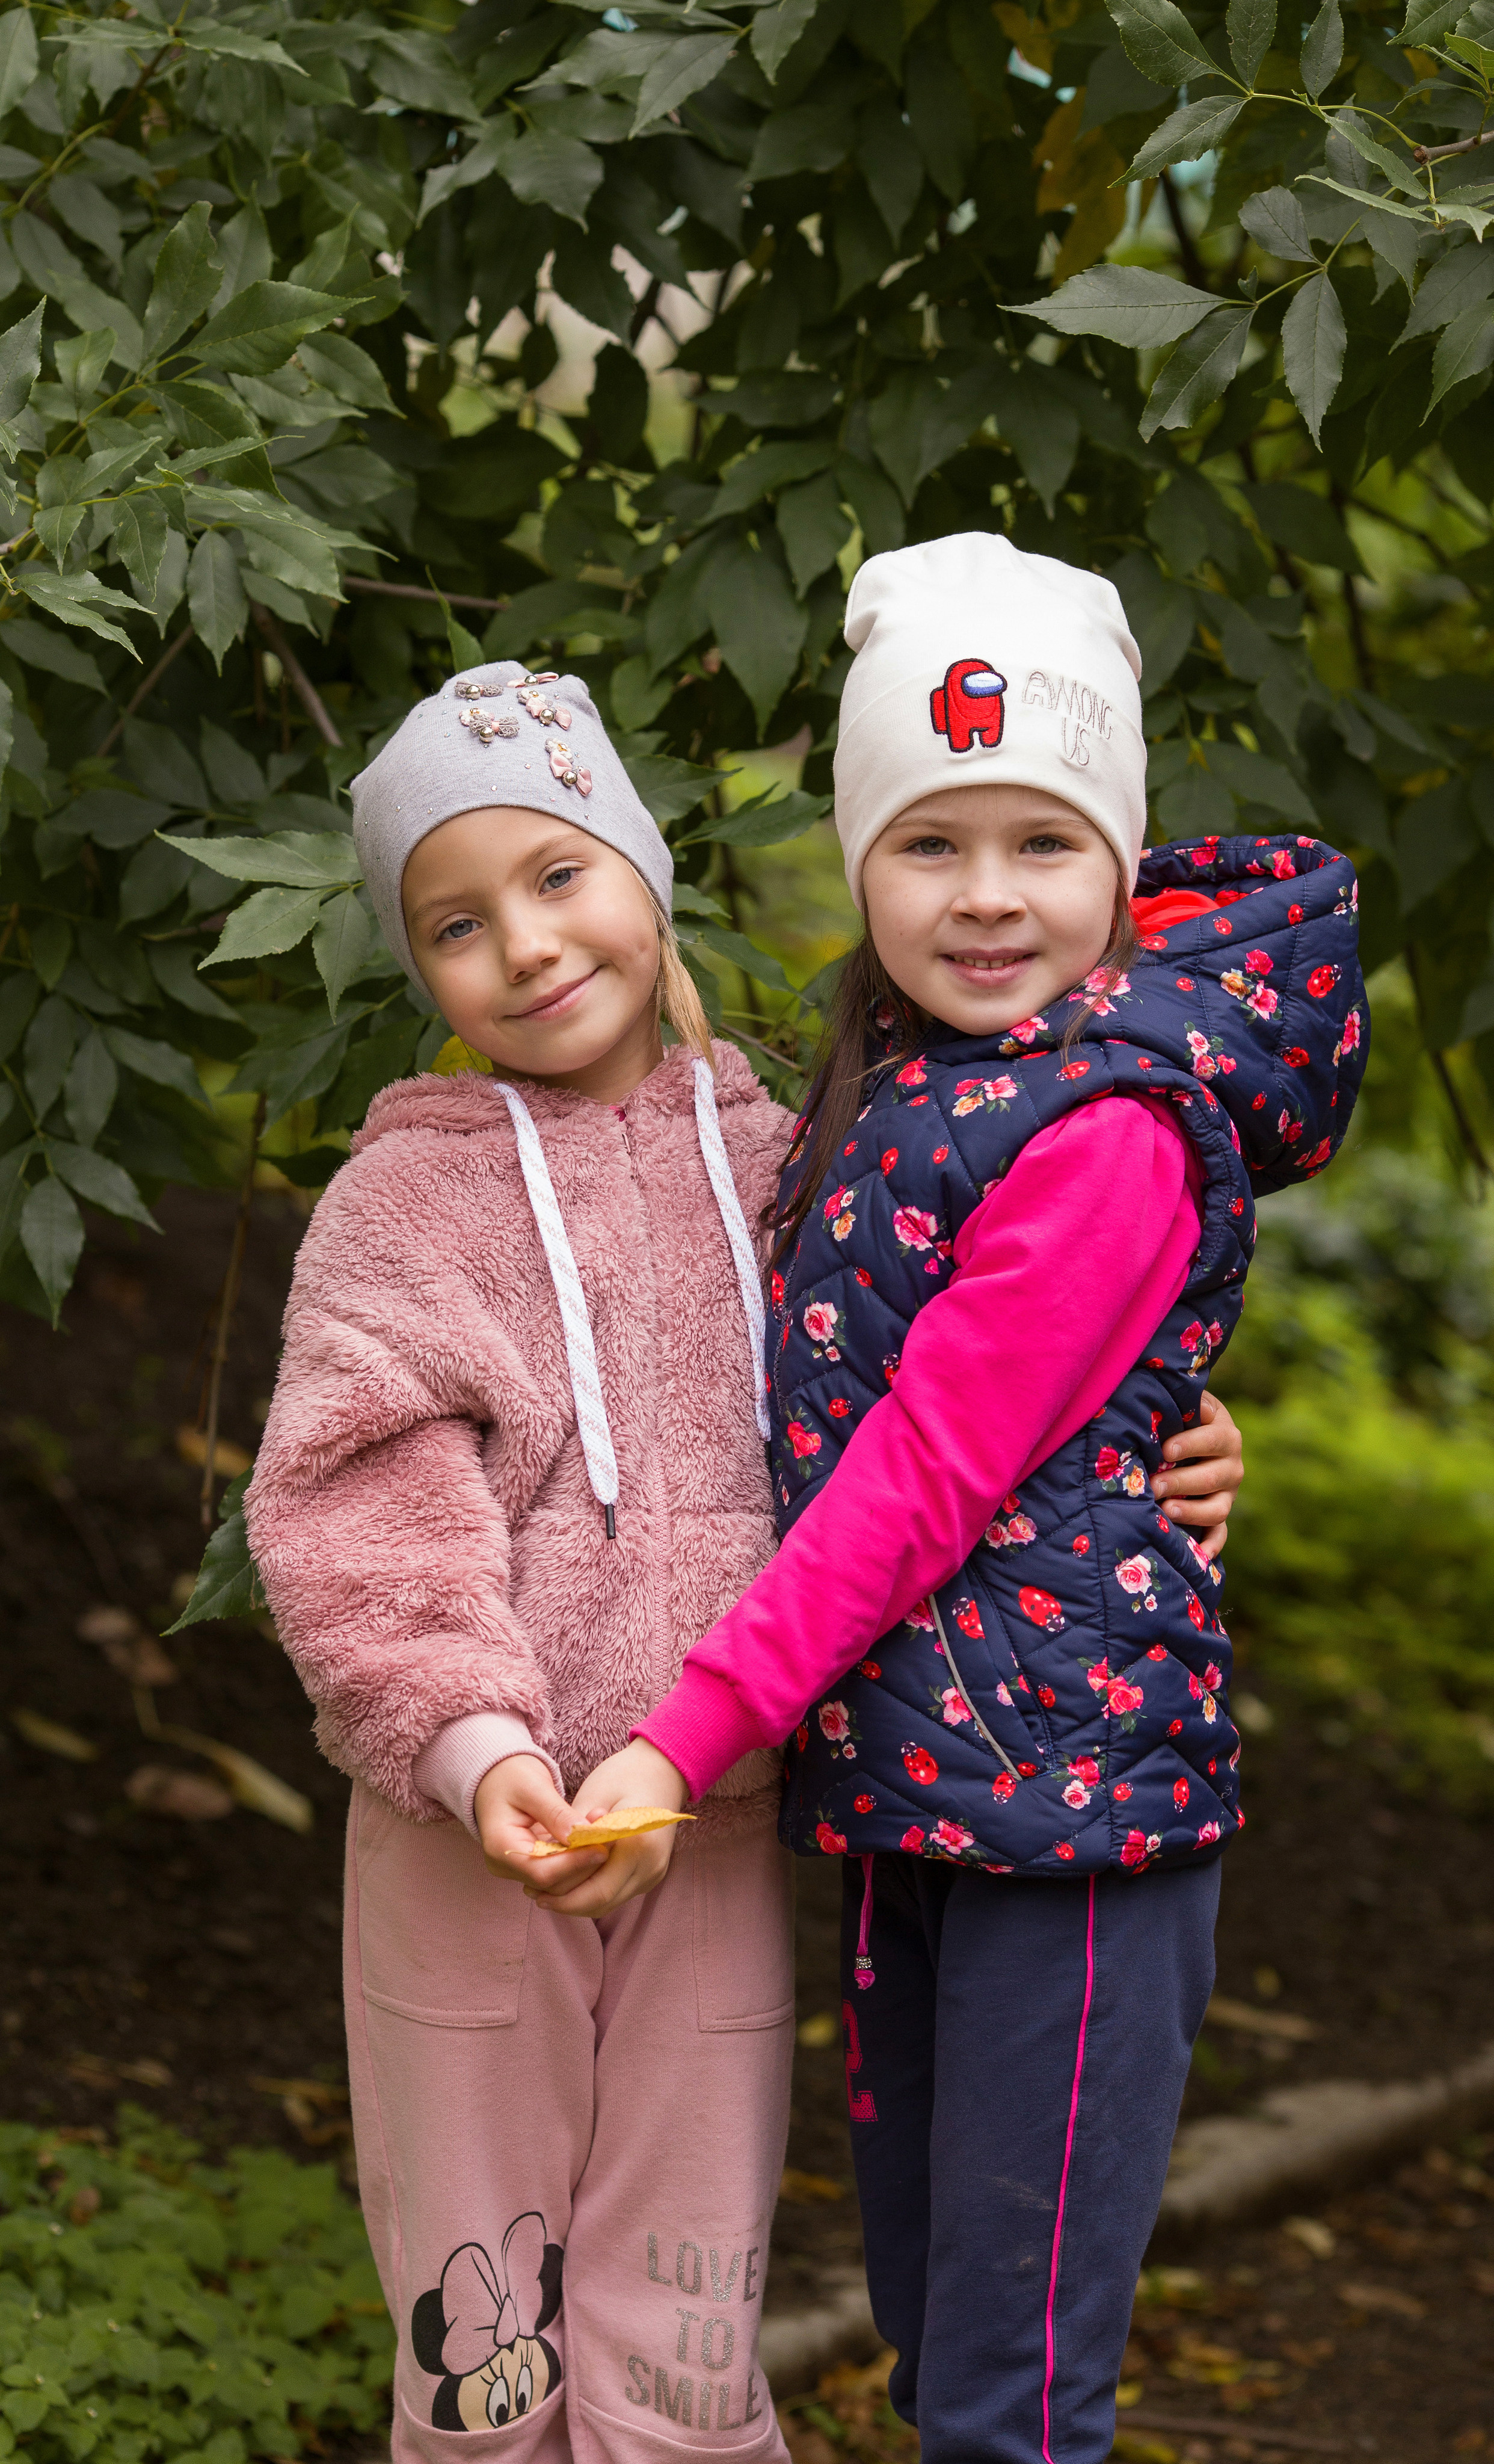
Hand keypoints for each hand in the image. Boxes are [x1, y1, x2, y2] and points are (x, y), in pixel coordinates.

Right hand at [473, 1755, 604, 1892]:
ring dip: (584, 1859)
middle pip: (552, 1882)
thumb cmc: (511, 1775)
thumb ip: (556, 1813)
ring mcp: (518, 1867)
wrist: (496, 1776)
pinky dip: (577, 1854)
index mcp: (500, 1847)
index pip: (542, 1872)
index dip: (575, 1864)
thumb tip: (583, 1835)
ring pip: (559, 1880)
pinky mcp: (531, 1863)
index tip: (602, 1847)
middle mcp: (506, 1865)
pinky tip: (593, 1834)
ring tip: (603, 1828)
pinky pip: (558, 1868)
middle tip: (609, 1834)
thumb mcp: (533, 1787)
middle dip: (584, 1862)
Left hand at [521, 1738, 689, 1920]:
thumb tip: (545, 1866)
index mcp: (637, 1845)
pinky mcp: (652, 1874)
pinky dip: (592, 1890)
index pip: (593, 1891)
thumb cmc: (624, 1775)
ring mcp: (654, 1873)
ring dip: (577, 1899)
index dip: (560, 1895)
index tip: (529, 1887)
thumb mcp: (591, 1798)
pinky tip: (571, 1878)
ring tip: (546, 1889)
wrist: (663, 1769)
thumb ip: (572, 1836)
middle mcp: (650, 1866)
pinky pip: (617, 1892)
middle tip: (532, 1892)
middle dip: (564, 1902)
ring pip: (607, 1903)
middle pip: (599, 1903)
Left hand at [1151, 1389, 1241, 1560]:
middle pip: (1212, 1477)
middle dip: (1182, 1482)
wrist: (1188, 1434)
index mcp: (1225, 1433)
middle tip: (1153, 1485)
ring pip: (1217, 1509)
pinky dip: (1211, 1546)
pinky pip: (1220, 1534)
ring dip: (1193, 1512)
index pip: (1213, 1439)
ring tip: (1166, 1511)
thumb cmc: (1177, 1416)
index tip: (1166, 1450)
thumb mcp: (1183, 1404)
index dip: (1190, 1445)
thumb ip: (1178, 1401)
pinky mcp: (1219, 1515)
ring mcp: (1228, 1493)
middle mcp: (1233, 1464)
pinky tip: (1198, 1556)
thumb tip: (1163, 1398)